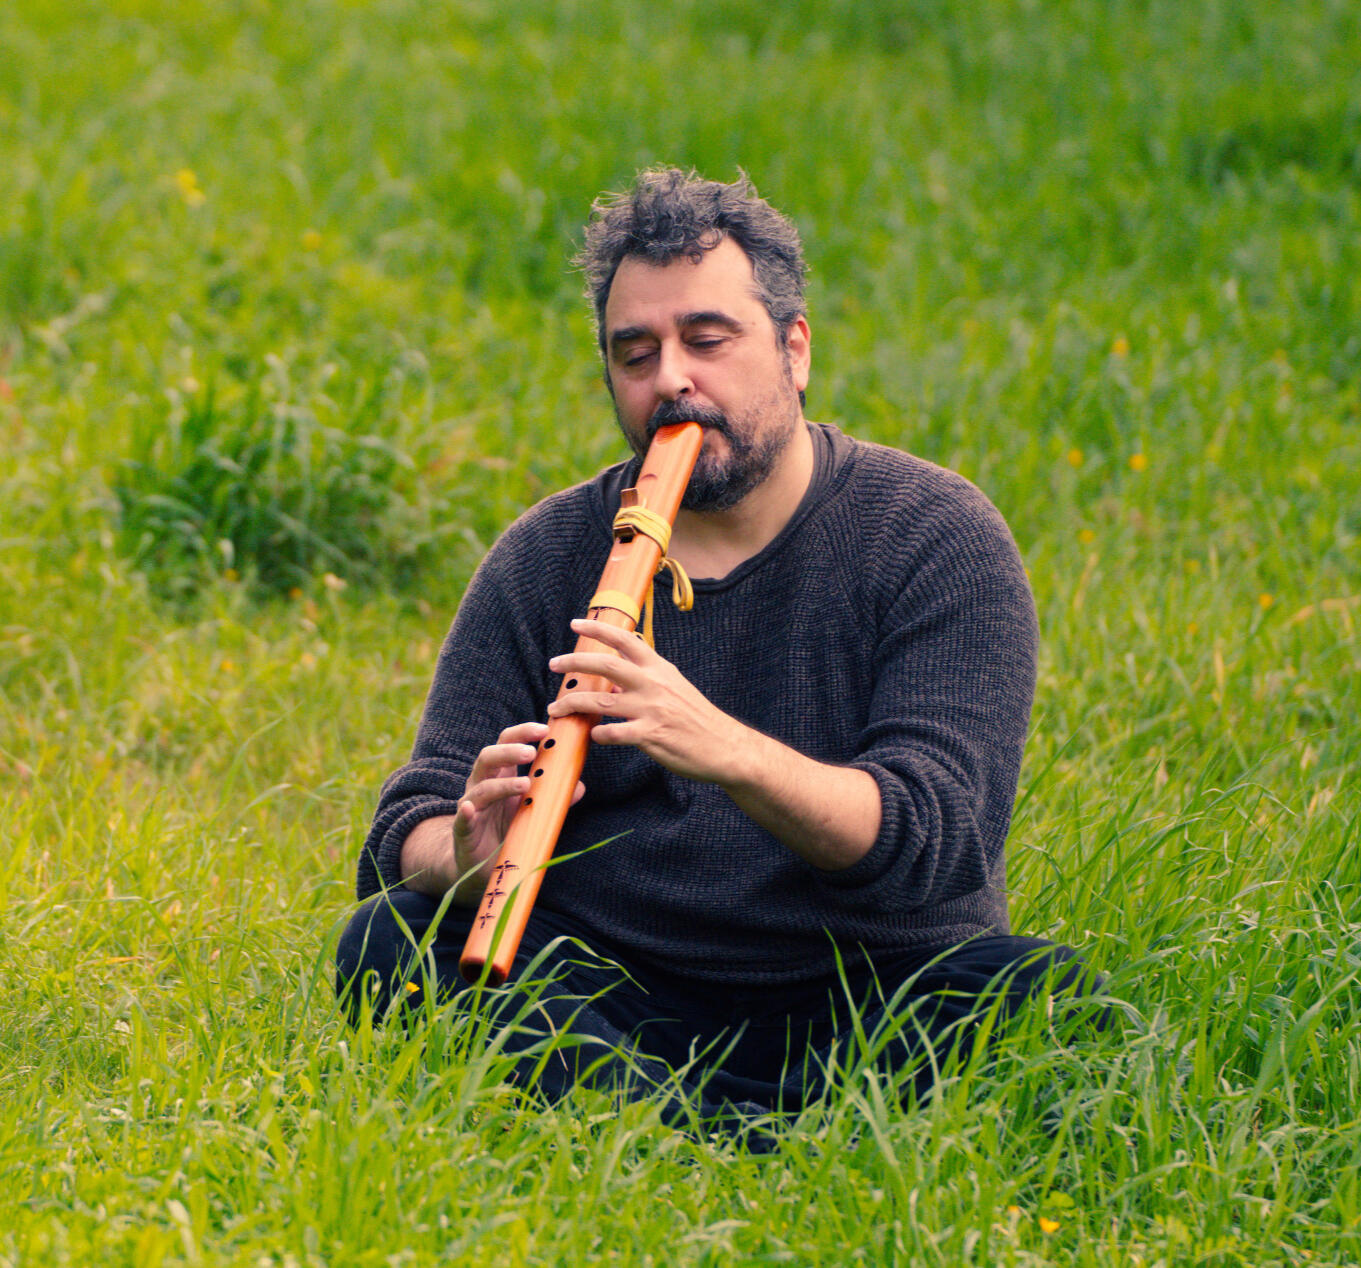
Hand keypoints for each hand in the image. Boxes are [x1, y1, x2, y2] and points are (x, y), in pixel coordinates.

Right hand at [453, 721, 584, 891]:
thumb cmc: (507, 828)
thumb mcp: (532, 809)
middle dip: (510, 752)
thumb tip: (579, 786)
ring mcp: (471, 805)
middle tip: (532, 752)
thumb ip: (552, 797)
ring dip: (503, 784)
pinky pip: (463, 818)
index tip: (544, 729)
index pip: (506, 743)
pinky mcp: (463, 829)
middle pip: (489, 757)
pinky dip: (466, 812)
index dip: (522, 733)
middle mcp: (481, 784)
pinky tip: (470, 808)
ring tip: (525, 784)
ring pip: (481, 787)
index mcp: (500, 774)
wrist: (482, 863)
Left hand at [546, 618, 744, 783]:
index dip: (598, 629)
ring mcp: (651, 710)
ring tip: (556, 708)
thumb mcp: (674, 688)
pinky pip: (614, 734)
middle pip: (605, 664)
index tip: (576, 623)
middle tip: (553, 664)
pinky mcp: (651, 736)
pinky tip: (593, 736)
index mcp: (659, 669)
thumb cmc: (696, 718)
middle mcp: (653, 684)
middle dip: (574, 662)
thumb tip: (615, 679)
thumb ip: (645, 680)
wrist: (724, 745)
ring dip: (573, 703)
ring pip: (601, 702)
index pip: (625, 640)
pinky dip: (598, 734)